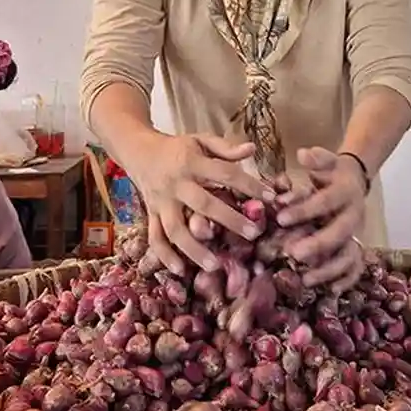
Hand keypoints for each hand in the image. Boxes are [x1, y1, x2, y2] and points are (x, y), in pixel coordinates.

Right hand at [131, 134, 269, 275]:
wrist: (139, 151)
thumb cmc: (177, 148)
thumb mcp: (200, 140)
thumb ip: (225, 147)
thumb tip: (252, 149)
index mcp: (192, 163)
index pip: (225, 173)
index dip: (249, 185)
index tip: (271, 197)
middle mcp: (176, 184)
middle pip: (203, 204)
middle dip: (229, 220)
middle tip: (253, 234)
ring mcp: (162, 202)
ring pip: (175, 229)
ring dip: (194, 249)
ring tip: (215, 266)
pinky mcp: (152, 215)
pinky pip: (155, 238)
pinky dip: (165, 256)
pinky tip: (180, 270)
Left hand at [276, 147, 367, 290]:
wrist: (356, 180)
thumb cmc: (333, 173)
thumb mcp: (326, 160)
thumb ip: (316, 159)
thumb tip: (303, 154)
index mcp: (345, 193)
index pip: (324, 202)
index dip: (304, 210)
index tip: (281, 218)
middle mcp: (354, 216)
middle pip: (339, 233)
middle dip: (317, 245)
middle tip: (292, 254)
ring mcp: (358, 234)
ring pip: (349, 255)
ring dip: (328, 269)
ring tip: (305, 279)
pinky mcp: (358, 247)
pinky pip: (356, 268)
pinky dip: (346, 280)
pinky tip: (330, 291)